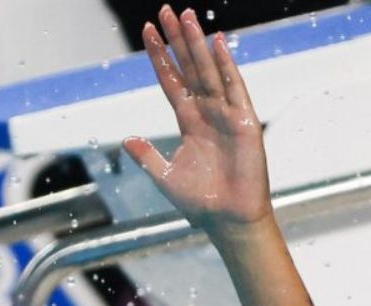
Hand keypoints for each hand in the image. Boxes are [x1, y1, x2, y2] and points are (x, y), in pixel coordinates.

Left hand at [123, 7, 272, 240]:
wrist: (228, 219)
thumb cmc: (201, 202)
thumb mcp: (165, 177)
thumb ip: (147, 157)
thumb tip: (127, 139)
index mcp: (188, 122)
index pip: (171, 81)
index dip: (160, 57)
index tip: (148, 31)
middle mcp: (207, 112)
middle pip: (189, 67)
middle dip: (178, 40)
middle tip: (167, 10)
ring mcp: (226, 114)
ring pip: (209, 70)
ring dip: (197, 43)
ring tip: (187, 16)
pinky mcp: (244, 121)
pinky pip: (235, 88)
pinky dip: (227, 65)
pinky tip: (218, 43)